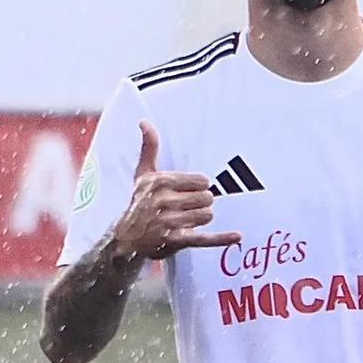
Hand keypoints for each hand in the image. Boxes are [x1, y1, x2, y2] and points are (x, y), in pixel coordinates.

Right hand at [112, 121, 241, 260]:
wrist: (125, 239)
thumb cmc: (139, 203)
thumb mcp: (142, 174)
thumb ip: (149, 148)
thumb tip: (144, 121)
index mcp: (160, 182)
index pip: (202, 181)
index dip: (198, 187)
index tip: (185, 192)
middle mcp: (163, 201)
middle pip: (207, 198)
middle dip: (201, 204)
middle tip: (186, 208)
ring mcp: (169, 223)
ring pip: (207, 215)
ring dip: (200, 219)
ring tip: (184, 222)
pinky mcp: (175, 242)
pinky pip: (205, 238)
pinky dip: (221, 237)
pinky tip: (238, 234)